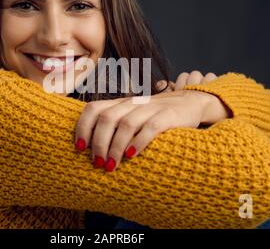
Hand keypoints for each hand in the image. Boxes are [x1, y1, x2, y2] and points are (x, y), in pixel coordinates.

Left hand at [74, 70, 218, 171]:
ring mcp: (151, 108)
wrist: (190, 102)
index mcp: (121, 103)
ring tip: (111, 166)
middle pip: (107, 118)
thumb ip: (115, 125)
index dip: (83, 126)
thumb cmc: (155, 115)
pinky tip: (131, 155)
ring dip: (115, 147)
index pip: (94, 108)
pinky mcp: (168, 116)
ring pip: (126, 123)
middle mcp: (133, 103)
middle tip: (97, 163)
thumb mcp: (133, 115)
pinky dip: (138, 141)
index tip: (79, 148)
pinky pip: (150, 127)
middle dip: (98, 142)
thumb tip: (89, 148)